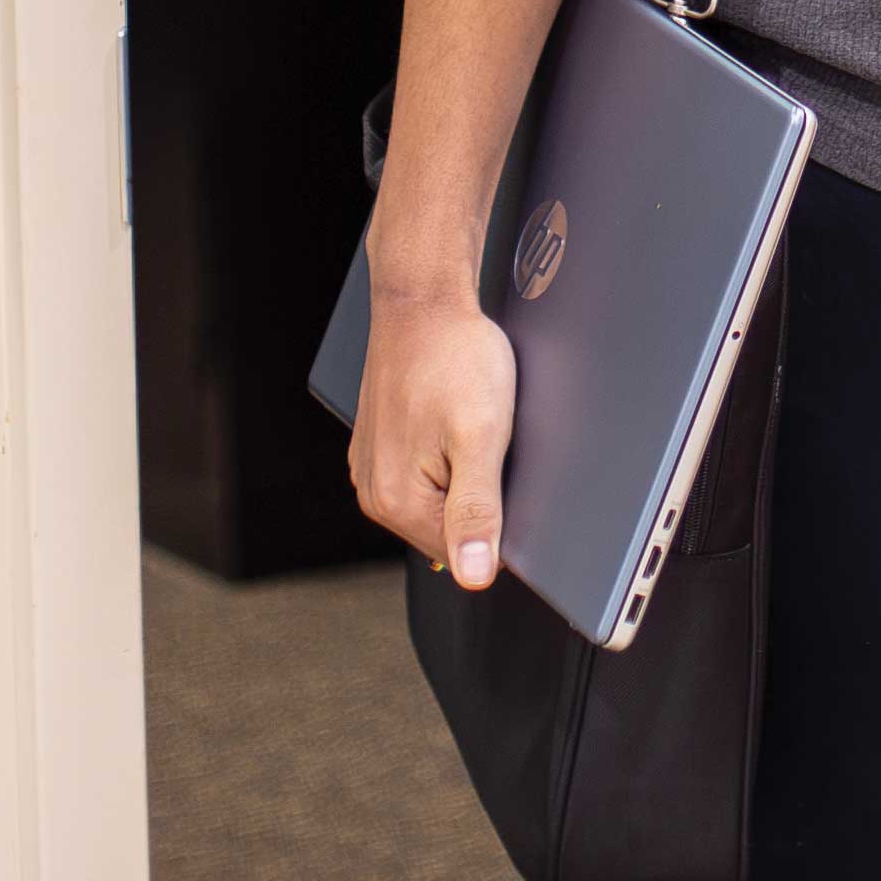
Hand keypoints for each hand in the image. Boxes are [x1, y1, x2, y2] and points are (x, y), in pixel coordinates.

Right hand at [351, 276, 518, 590]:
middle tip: (491, 443)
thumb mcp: (481, 435)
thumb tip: (474, 578)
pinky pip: (424, 476)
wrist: (423, 302)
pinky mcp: (378, 448)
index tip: (507, 474)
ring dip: (463, 476)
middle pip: (449, 530)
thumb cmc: (455, 359)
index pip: (465, 554)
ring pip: (438, 502)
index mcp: (398, 502)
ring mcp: (372, 470)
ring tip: (470, 427)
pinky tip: (455, 423)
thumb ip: (477, 510)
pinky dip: (446, 458)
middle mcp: (375, 494)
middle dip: (479, 499)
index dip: (500, 521)